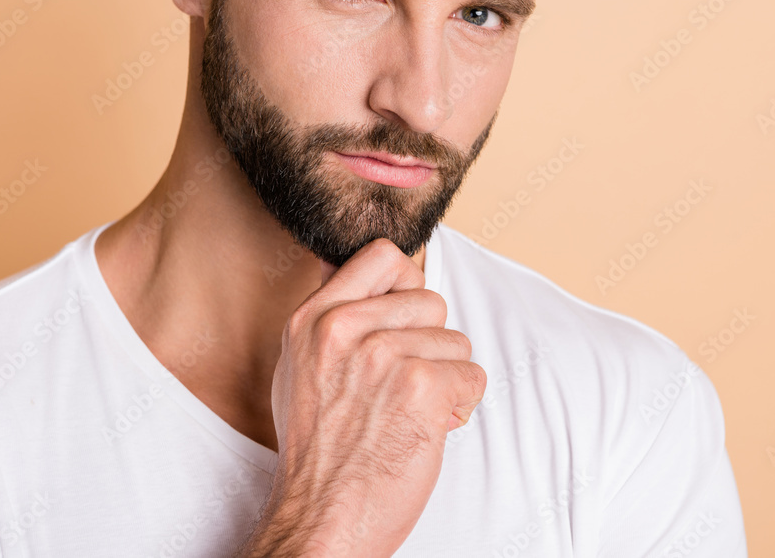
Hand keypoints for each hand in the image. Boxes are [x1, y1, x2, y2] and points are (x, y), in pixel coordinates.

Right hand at [240, 238, 485, 556]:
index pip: (383, 256)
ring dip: (445, 379)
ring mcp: (382, 354)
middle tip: (402, 386)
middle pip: (430, 300)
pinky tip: (428, 428)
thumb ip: (334, 318)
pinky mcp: (420, 385)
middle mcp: (343, 327)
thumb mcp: (302, 368)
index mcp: (313, 318)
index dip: (406, 285)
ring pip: (456, 341)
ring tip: (409, 413)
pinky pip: (472, 376)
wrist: (321, 518)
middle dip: (429, 344)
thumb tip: (370, 277)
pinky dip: (460, 406)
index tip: (404, 320)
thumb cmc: (319, 451)